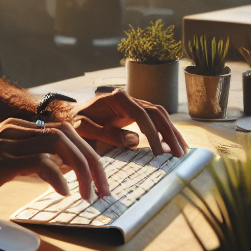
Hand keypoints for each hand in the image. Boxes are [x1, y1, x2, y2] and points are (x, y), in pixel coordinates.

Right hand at [0, 117, 110, 207]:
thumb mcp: (5, 159)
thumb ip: (29, 157)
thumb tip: (61, 168)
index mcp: (19, 127)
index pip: (65, 130)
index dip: (87, 151)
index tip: (98, 176)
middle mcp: (16, 129)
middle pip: (68, 134)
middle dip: (92, 160)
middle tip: (103, 187)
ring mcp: (8, 142)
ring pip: (59, 144)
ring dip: (81, 169)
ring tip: (89, 193)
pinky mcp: (1, 160)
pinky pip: (39, 161)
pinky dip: (57, 176)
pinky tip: (63, 192)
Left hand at [67, 90, 188, 156]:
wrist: (68, 116)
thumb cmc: (74, 123)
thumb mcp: (85, 129)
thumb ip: (107, 134)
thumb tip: (135, 140)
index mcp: (117, 99)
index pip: (142, 115)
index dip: (153, 134)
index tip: (160, 153)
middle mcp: (128, 98)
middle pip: (156, 112)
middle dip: (170, 132)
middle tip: (180, 153)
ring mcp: (132, 104)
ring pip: (159, 115)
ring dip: (171, 132)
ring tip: (182, 151)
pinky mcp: (133, 114)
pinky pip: (154, 120)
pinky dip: (164, 131)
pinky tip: (172, 145)